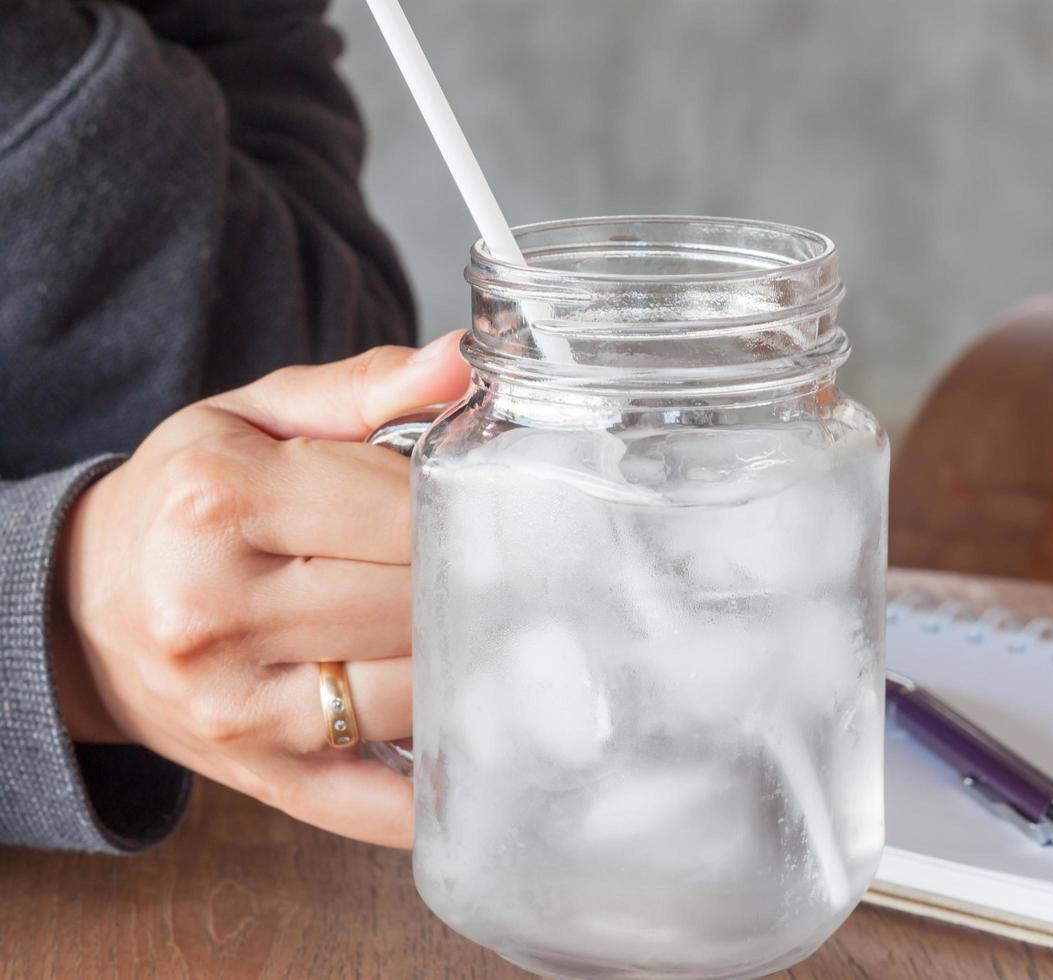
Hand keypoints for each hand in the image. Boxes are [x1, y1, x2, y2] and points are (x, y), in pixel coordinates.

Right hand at [50, 333, 469, 847]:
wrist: (81, 602)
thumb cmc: (187, 499)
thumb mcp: (255, 419)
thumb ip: (364, 387)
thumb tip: (461, 360)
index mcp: (218, 502)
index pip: (400, 513)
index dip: (460, 512)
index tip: (488, 509)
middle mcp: (213, 609)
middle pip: (408, 603)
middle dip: (468, 584)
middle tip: (506, 572)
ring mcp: (232, 706)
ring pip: (407, 693)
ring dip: (466, 665)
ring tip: (491, 633)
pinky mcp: (255, 773)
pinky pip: (372, 801)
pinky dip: (436, 785)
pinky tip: (478, 751)